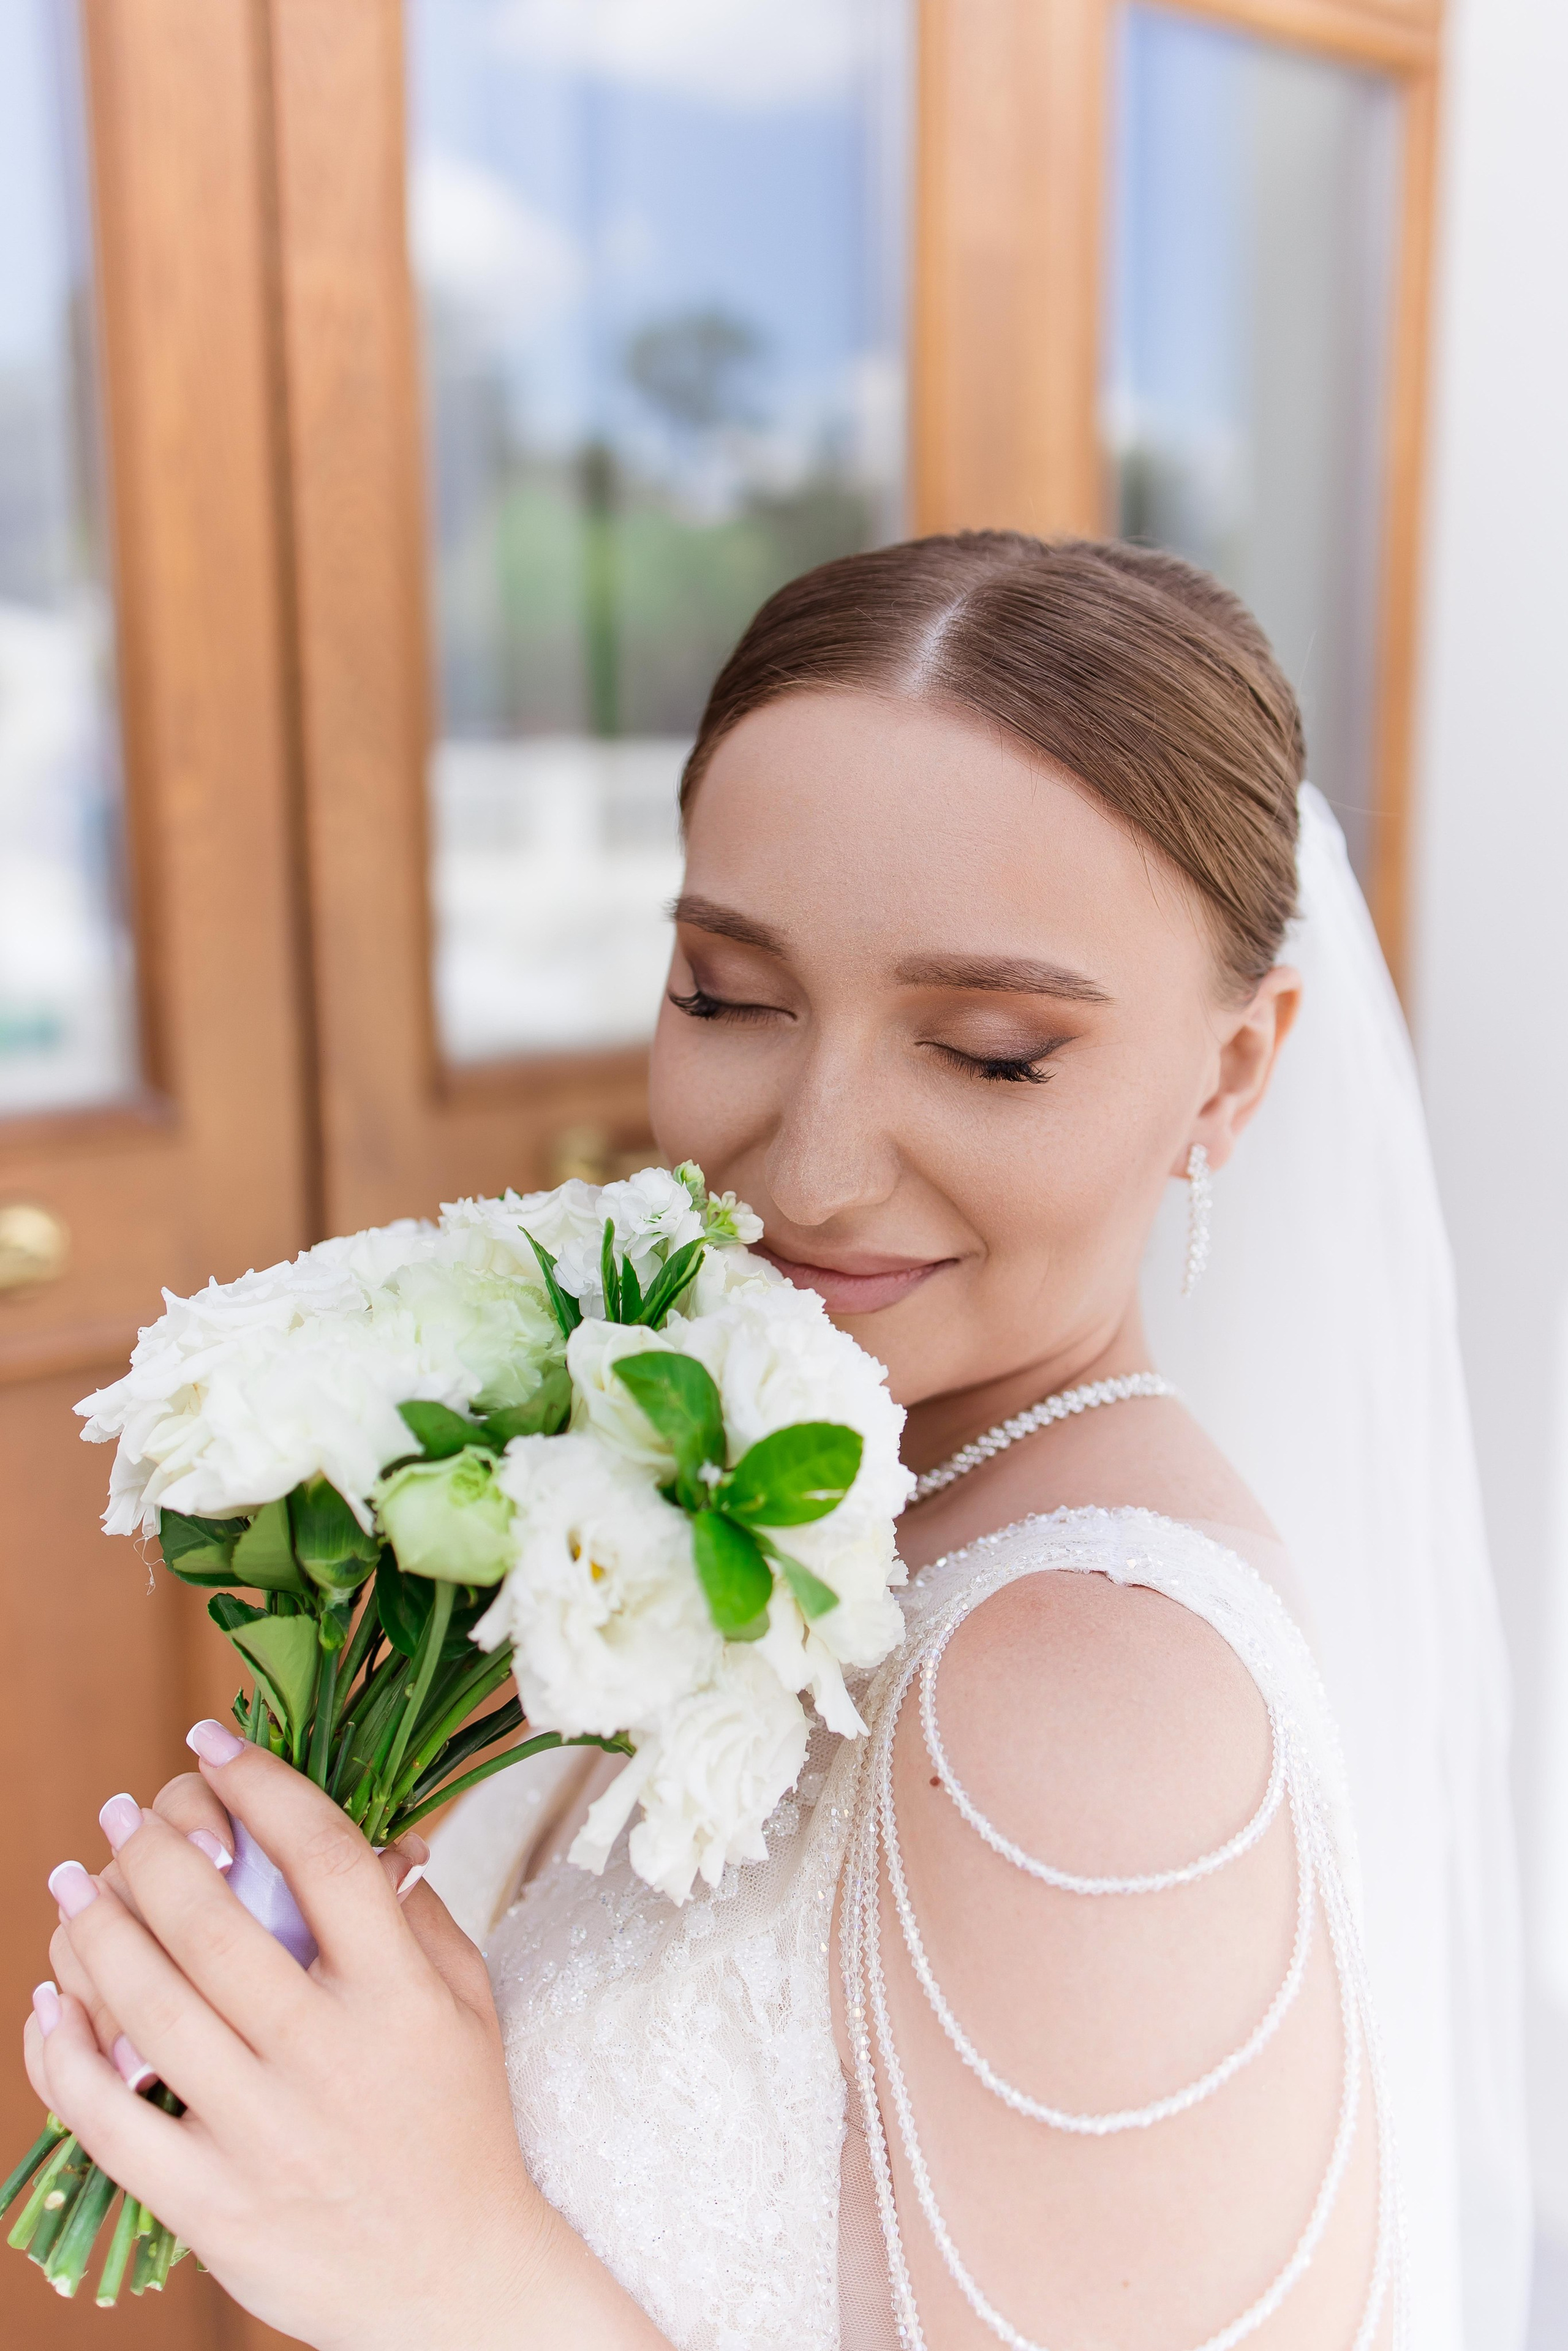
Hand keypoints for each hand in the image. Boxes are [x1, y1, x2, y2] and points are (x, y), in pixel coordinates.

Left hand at [24, 1726, 665, 2350]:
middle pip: (216, 1926)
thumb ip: (421, 1918)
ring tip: (72, 1884)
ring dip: (95, 1932)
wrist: (454, 2285)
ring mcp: (265, 2133)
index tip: (211, 1745)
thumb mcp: (468, 2008)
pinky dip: (64, 2056)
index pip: (324, 1859)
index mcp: (398, 1995)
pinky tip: (47, 2006)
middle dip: (154, 1850)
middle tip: (121, 1812)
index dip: (261, 1788)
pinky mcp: (212, 2205)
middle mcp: (328, 2055)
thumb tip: (376, 1834)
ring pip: (149, 2011)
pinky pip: (110, 2121)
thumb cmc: (460, 2127)